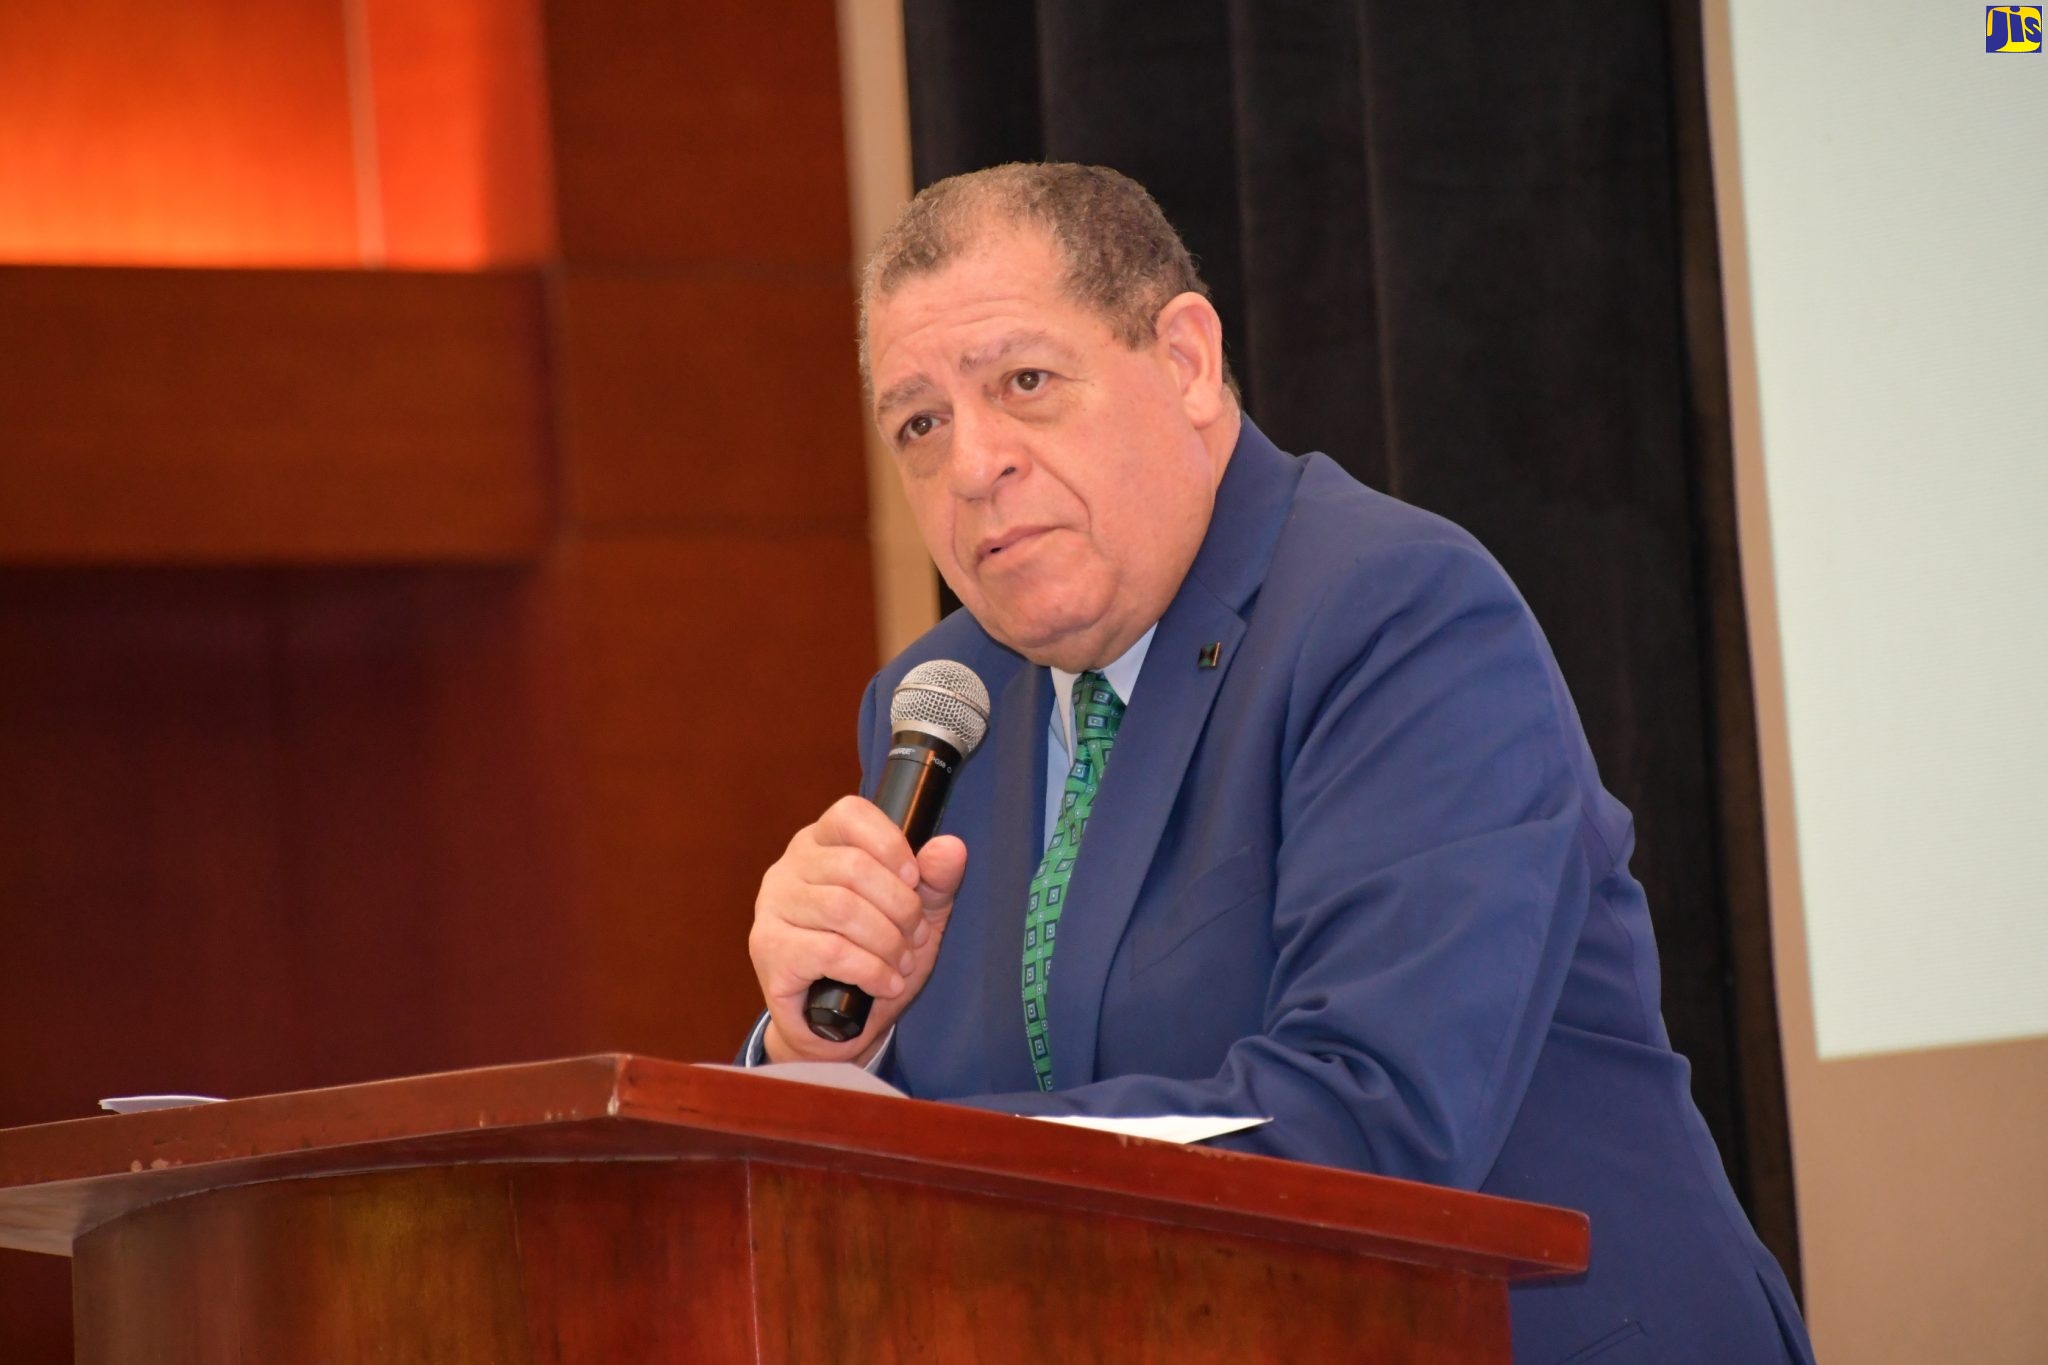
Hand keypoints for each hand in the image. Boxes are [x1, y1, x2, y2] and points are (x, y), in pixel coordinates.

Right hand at [749, 795, 968, 1064]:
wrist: (835, 1025)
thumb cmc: (872, 957)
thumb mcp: (915, 915)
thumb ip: (935, 880)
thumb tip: (951, 847)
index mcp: (820, 845)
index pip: (849, 814)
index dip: (890, 843)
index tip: (914, 880)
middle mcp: (789, 868)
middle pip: (854, 867)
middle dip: (900, 907)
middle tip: (916, 936)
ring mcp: (773, 908)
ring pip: (842, 908)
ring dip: (887, 941)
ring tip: (902, 962)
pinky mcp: (770, 951)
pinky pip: (830, 951)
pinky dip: (870, 970)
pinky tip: (885, 983)